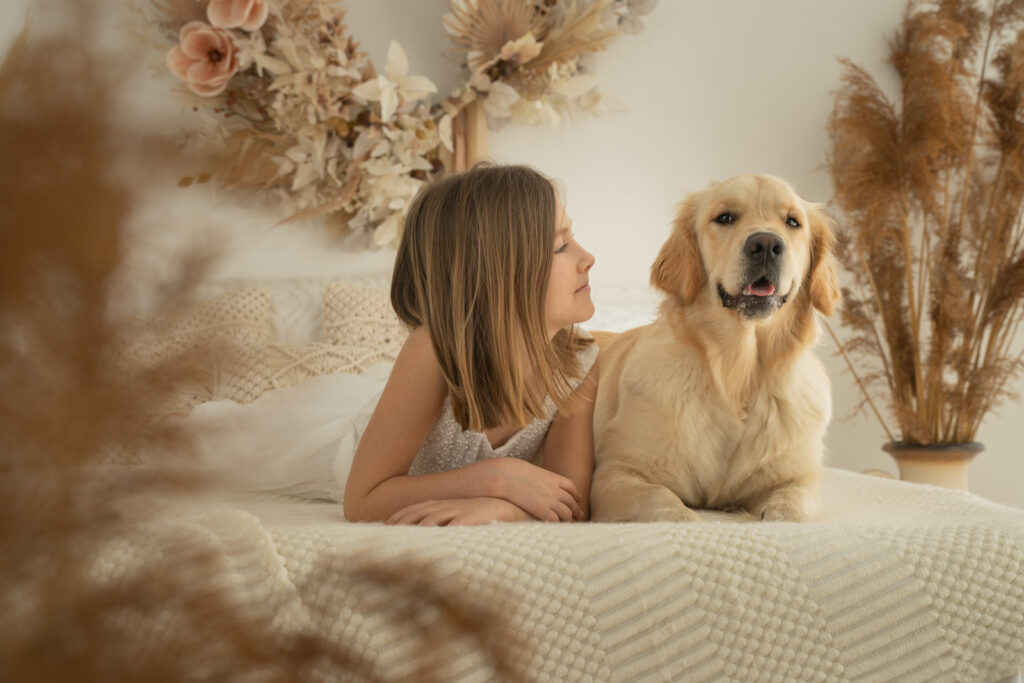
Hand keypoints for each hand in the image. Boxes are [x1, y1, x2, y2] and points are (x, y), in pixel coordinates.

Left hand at [386, 497, 532, 525]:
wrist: (513, 506)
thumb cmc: (485, 516)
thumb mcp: (462, 517)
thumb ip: (446, 524)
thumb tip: (428, 536)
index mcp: (445, 506)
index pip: (416, 508)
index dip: (400, 515)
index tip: (385, 524)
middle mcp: (450, 506)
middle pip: (421, 511)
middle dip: (403, 520)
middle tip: (387, 531)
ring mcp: (462, 511)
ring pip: (436, 516)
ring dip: (420, 524)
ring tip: (405, 535)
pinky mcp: (475, 517)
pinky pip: (459, 523)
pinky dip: (447, 529)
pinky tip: (438, 537)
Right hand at [471, 458, 581, 521]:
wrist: (507, 476)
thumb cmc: (515, 473)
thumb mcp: (532, 472)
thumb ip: (540, 478)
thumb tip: (538, 482)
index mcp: (554, 478)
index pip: (570, 486)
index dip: (575, 493)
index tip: (578, 498)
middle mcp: (555, 490)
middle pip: (571, 501)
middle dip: (576, 508)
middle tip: (580, 515)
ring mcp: (550, 501)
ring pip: (567, 513)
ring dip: (569, 518)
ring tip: (570, 523)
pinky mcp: (543, 510)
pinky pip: (556, 520)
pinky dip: (558, 524)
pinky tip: (557, 526)